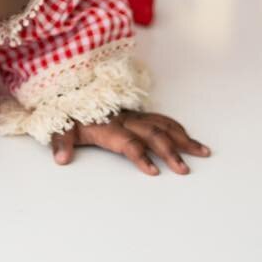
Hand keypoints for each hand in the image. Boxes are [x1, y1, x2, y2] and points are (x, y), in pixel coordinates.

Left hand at [50, 110, 209, 175]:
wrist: (71, 89)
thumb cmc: (69, 112)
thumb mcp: (60, 127)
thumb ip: (62, 142)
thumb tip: (61, 158)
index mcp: (107, 126)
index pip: (128, 142)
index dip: (140, 156)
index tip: (154, 171)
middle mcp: (125, 119)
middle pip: (151, 134)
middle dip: (169, 151)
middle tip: (184, 169)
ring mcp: (134, 115)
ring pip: (162, 125)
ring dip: (182, 139)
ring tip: (202, 152)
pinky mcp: (138, 113)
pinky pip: (161, 119)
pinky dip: (178, 129)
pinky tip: (189, 140)